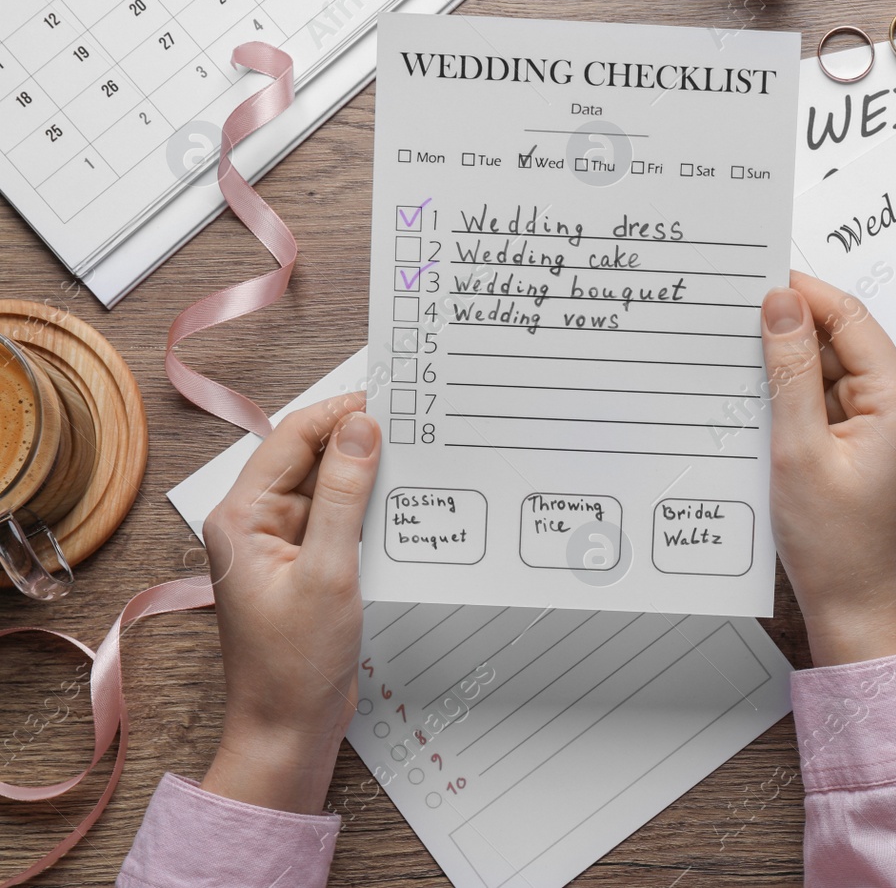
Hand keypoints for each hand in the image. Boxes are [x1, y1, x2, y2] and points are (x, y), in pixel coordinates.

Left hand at [200, 395, 380, 813]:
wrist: (288, 731)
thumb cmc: (295, 665)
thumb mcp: (329, 572)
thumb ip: (345, 496)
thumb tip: (360, 428)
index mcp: (242, 517)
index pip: (293, 438)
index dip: (340, 413)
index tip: (389, 399)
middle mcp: (256, 524)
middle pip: (311, 458)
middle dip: (359, 440)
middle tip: (414, 426)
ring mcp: (282, 547)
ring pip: (329, 488)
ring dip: (368, 476)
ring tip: (418, 462)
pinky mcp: (307, 567)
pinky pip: (340, 521)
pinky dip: (369, 510)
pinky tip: (404, 508)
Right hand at [761, 273, 895, 666]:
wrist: (851, 609)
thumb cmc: (834, 547)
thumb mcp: (798, 450)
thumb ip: (790, 373)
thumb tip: (781, 306)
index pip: (852, 321)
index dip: (806, 295)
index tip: (761, 280)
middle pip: (842, 344)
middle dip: (791, 333)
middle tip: (736, 322)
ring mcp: (881, 431)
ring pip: (830, 375)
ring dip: (788, 371)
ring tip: (741, 372)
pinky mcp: (862, 449)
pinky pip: (826, 406)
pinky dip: (794, 403)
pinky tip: (760, 409)